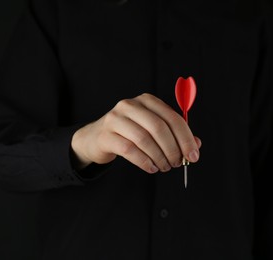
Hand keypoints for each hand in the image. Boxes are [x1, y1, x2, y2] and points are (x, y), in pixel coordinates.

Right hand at [71, 93, 201, 172]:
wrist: (96, 138)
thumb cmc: (127, 133)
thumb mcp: (151, 129)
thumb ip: (173, 135)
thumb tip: (195, 146)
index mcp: (146, 101)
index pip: (172, 117)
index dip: (186, 138)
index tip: (193, 155)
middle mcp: (130, 105)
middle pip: (158, 127)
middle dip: (172, 149)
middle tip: (177, 163)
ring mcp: (115, 119)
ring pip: (144, 139)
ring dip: (159, 157)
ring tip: (164, 167)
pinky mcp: (106, 135)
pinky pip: (129, 150)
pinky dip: (144, 161)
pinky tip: (151, 168)